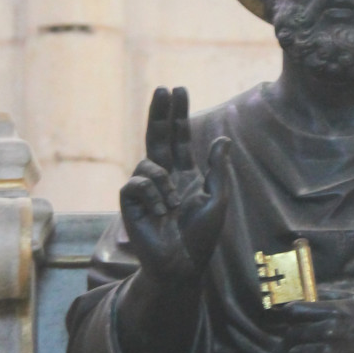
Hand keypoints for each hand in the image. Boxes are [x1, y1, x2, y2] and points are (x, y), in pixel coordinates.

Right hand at [120, 87, 230, 290]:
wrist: (182, 263)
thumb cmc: (201, 236)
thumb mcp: (217, 198)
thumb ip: (218, 168)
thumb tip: (223, 138)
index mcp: (184, 175)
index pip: (179, 138)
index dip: (178, 115)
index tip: (178, 90)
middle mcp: (163, 178)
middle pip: (158, 137)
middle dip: (160, 113)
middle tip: (163, 89)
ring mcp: (145, 189)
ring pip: (147, 162)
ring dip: (163, 181)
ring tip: (171, 205)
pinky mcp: (130, 202)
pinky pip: (136, 183)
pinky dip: (150, 195)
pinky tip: (157, 212)